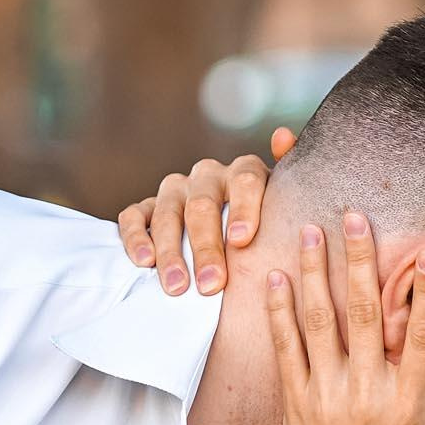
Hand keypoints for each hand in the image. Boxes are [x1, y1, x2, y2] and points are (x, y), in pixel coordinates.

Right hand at [117, 130, 295, 293]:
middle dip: (206, 247)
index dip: (243, 209)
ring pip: (168, 213)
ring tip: (178, 287)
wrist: (234, 243)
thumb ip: (290, 183)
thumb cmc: (265, 230)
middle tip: (211, 285)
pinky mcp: (147, 208)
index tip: (242, 241)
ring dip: (171, 252)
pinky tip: (144, 262)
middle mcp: (206, 176)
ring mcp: (174, 190)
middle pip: (203, 205)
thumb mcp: (284, 210)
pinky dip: (136, 237)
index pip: (244, 181)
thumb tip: (282, 137)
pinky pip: (134, 216)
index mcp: (243, 173)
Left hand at [268, 213, 424, 424]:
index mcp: (407, 407)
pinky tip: (277, 278)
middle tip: (356, 215)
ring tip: (314, 229)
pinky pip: (287, 349)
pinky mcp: (295, 404)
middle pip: (364, 314)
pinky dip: (281, 312)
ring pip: (320, 322)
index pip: (422, 339)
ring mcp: (326, 396)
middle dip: (360, 260)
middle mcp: (365, 394)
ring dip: (317, 271)